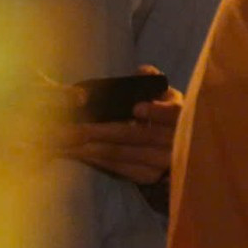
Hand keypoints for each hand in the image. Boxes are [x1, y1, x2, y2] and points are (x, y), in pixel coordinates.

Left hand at [58, 66, 182, 185]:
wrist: (175, 154)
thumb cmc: (166, 118)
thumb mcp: (167, 98)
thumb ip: (154, 83)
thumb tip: (143, 71)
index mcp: (183, 118)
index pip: (175, 114)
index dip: (157, 112)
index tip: (136, 109)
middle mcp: (176, 143)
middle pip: (138, 136)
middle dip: (102, 131)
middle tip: (72, 127)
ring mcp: (162, 163)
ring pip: (123, 153)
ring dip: (91, 147)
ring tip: (65, 140)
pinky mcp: (148, 176)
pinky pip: (118, 167)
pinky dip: (96, 160)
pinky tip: (77, 153)